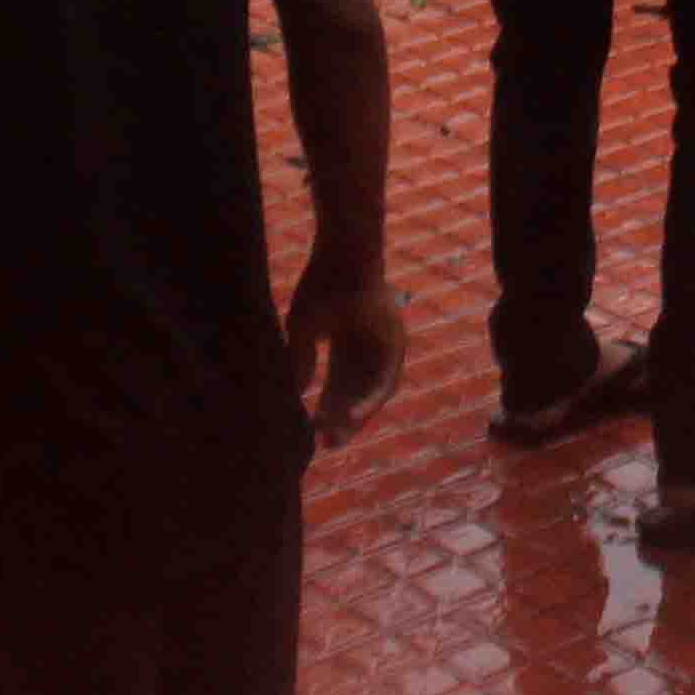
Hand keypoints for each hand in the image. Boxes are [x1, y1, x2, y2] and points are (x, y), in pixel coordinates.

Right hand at [290, 261, 407, 448]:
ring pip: (373, 389)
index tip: (312, 429)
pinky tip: (354, 415)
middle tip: (328, 444)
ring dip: (358, 414)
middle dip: (342, 418)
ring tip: (339, 436)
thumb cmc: (321, 282)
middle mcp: (368, 347)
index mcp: (347, 342)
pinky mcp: (395, 341)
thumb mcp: (303, 326)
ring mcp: (384, 344)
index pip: (339, 384)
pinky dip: (371, 397)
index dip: (327, 407)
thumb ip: (301, 359)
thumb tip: (299, 392)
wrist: (344, 250)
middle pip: (356, 392)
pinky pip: (386, 377)